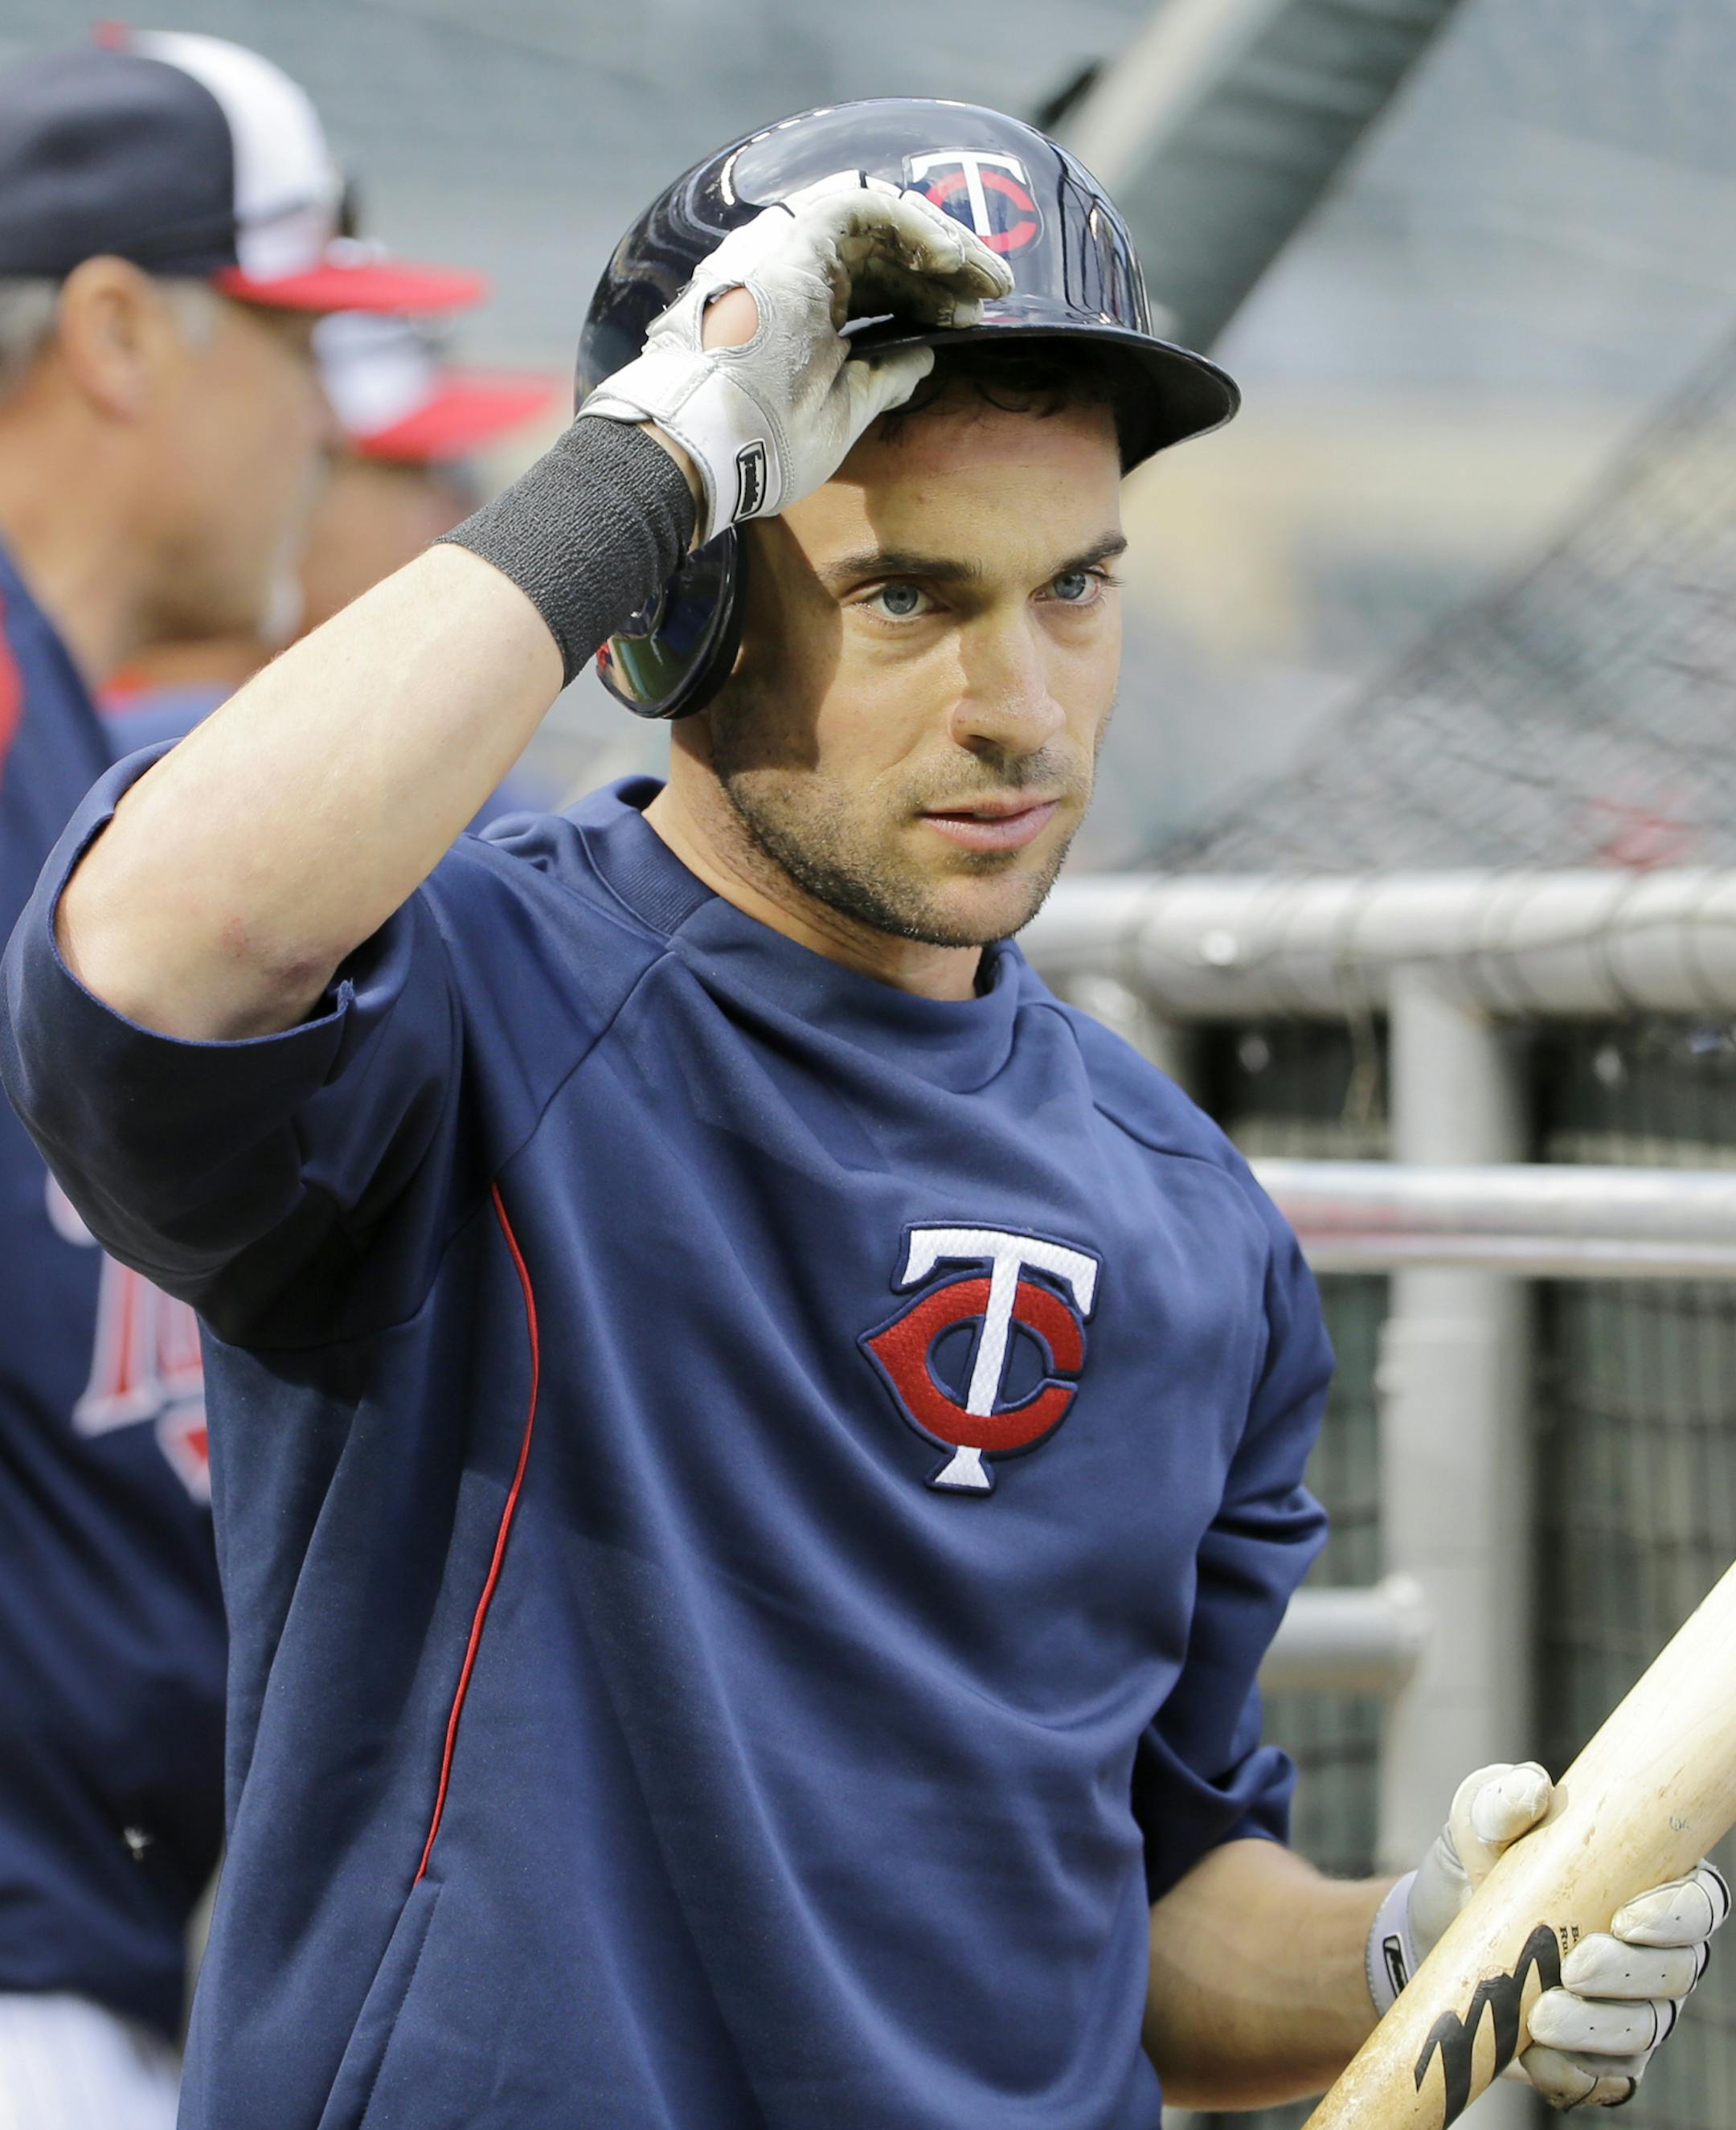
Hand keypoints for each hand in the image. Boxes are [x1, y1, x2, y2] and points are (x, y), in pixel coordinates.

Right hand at [578, 169, 1011, 544]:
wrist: (712, 447)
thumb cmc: (764, 443)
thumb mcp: (843, 413)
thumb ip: (884, 378)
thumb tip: (925, 356)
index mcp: (806, 317)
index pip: (878, 287)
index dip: (928, 297)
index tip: (972, 320)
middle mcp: (799, 278)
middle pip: (885, 252)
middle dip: (946, 269)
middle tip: (996, 291)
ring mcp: (794, 257)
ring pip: (880, 222)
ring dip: (939, 242)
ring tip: (985, 276)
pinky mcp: (793, 243)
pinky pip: (862, 207)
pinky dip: (911, 223)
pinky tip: (950, 257)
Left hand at [1367, 1762, 1728, 2109]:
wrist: (1436, 1926)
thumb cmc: (1480, 1860)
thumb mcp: (1480, 1817)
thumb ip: (1502, 1797)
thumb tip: (1531, 1792)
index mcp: (1648, 1882)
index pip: (1700, 1901)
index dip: (1679, 1915)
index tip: (1628, 1917)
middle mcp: (1654, 1950)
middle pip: (1679, 1971)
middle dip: (1631, 1973)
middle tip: (1575, 1966)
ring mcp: (1630, 2006)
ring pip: (1647, 2029)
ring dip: (1599, 2026)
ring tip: (1544, 2014)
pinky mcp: (1596, 2055)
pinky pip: (1609, 2078)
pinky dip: (1576, 2070)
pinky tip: (1540, 2056)